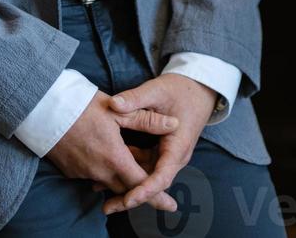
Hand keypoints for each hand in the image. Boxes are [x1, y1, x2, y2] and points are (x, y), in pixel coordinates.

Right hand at [46, 89, 179, 212]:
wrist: (42, 109)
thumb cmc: (81, 106)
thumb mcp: (116, 110)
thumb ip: (146, 119)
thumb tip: (174, 124)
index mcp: (114, 157)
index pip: (141, 183)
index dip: (158, 196)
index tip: (172, 206)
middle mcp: (99, 171)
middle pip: (126, 188)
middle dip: (140, 190)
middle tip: (155, 189)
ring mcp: (83, 173)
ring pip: (109, 183)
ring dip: (122, 180)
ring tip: (132, 169)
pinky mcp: (71, 170)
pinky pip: (94, 176)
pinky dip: (104, 172)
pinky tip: (106, 157)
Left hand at [102, 73, 217, 214]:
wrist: (197, 88)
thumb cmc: (180, 89)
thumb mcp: (157, 90)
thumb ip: (135, 98)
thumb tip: (113, 104)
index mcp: (177, 146)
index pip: (161, 176)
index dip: (144, 190)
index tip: (127, 199)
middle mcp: (174, 156)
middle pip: (152, 183)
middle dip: (130, 194)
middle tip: (106, 206)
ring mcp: (167, 155)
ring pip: (147, 175)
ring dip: (126, 182)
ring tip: (98, 188)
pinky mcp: (161, 151)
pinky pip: (144, 164)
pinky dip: (128, 167)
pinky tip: (108, 168)